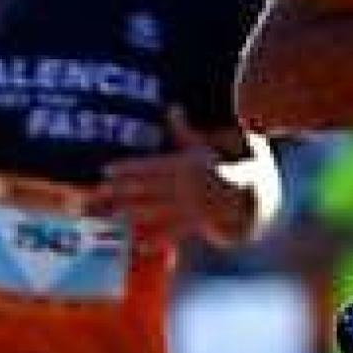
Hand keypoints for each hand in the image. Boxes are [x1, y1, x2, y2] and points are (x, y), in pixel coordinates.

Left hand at [92, 108, 230, 248]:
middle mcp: (188, 187)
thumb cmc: (225, 165)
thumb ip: (184, 131)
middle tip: (97, 192)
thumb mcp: (205, 145)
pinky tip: (138, 244)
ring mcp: (193, 207)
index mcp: (188, 165)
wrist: (255, 193)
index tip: (105, 170)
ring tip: (110, 214)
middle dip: (121, 191)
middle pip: (148, 188)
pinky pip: (175, 233)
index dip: (128, 168)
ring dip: (132, 213)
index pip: (151, 166)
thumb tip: (172, 108)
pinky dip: (157, 240)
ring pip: (157, 210)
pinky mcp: (198, 225)